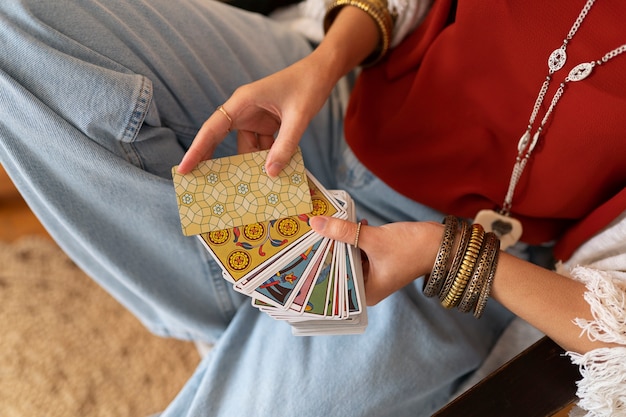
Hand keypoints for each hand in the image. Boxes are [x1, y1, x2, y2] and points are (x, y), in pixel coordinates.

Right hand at [177, 55, 335, 175]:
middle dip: (212, 161)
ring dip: (250, 165)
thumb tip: (270, 173)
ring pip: (246, 148)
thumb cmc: (308, 85)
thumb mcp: (299, 116)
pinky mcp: (267, 125)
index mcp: (242, 102)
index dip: (197, 150)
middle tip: (201, 185)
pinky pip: (262, 147)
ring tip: (248, 188)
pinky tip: (271, 175)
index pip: (212, 128)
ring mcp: (255, 118)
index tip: (183, 168)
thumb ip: (286, 144)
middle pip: (220, 139)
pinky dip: (266, 160)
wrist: (322, 73)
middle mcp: (243, 110)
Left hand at [310, 216, 442, 304]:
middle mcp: (366, 287)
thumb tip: (318, 223)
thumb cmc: (412, 248)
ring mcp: (371, 274)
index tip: (301, 254)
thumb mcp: (374, 239)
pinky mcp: (376, 260)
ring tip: (321, 226)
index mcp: (365, 293)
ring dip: (337, 242)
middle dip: (326, 252)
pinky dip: (350, 239)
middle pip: (338, 269)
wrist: (440, 242)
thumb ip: (344, 231)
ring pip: (346, 257)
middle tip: (305, 236)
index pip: (333, 283)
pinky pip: (356, 250)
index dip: (317, 268)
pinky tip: (345, 224)